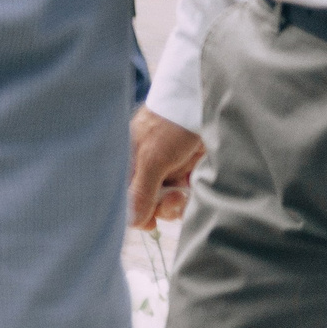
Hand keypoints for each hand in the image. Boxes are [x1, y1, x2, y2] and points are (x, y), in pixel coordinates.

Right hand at [129, 107, 204, 228]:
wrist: (202, 105)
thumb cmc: (170, 125)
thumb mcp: (152, 159)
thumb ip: (140, 191)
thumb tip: (131, 222)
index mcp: (126, 164)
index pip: (124, 199)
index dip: (136, 213)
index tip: (151, 220)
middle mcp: (143, 169)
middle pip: (146, 204)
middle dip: (161, 207)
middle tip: (174, 198)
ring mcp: (165, 170)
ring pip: (167, 201)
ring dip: (178, 202)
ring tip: (185, 191)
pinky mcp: (185, 171)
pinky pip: (184, 194)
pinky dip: (190, 196)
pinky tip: (193, 185)